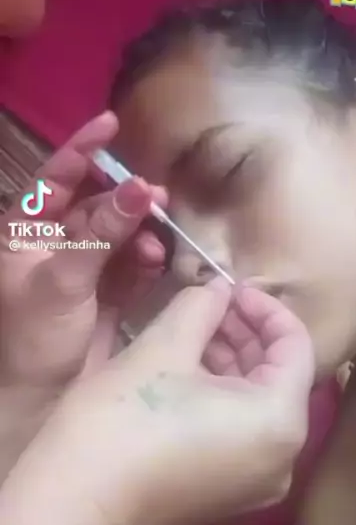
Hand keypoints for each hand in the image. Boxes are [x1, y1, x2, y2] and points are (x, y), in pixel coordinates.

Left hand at [0, 112, 165, 480]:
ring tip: (159, 243)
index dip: (82, 149)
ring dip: (143, 232)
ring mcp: (85, 266)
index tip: (111, 123)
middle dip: (127, 199)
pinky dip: (148, 260)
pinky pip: (135, 262)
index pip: (55, 178)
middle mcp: (56, 242)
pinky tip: (159, 262)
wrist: (42, 402)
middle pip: (98, 203)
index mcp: (27, 230)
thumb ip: (103, 232)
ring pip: (122, 232)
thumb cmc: (33, 338)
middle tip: (157, 197)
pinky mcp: (110, 291)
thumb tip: (141, 188)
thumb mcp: (63, 280)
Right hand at [12, 279, 314, 524]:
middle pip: (279, 376)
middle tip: (207, 302)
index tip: (228, 286)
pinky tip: (186, 369)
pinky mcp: (226, 497)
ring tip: (193, 330)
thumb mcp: (164, 347)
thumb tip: (219, 287)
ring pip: (257, 404)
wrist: (71, 510)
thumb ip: (202, 306)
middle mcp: (283, 459)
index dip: (264, 307)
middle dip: (245, 333)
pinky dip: (221, 396)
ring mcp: (255, 485)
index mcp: (281, 422)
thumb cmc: (124, 420)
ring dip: (231, 361)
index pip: (296, 345)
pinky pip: (240, 432)